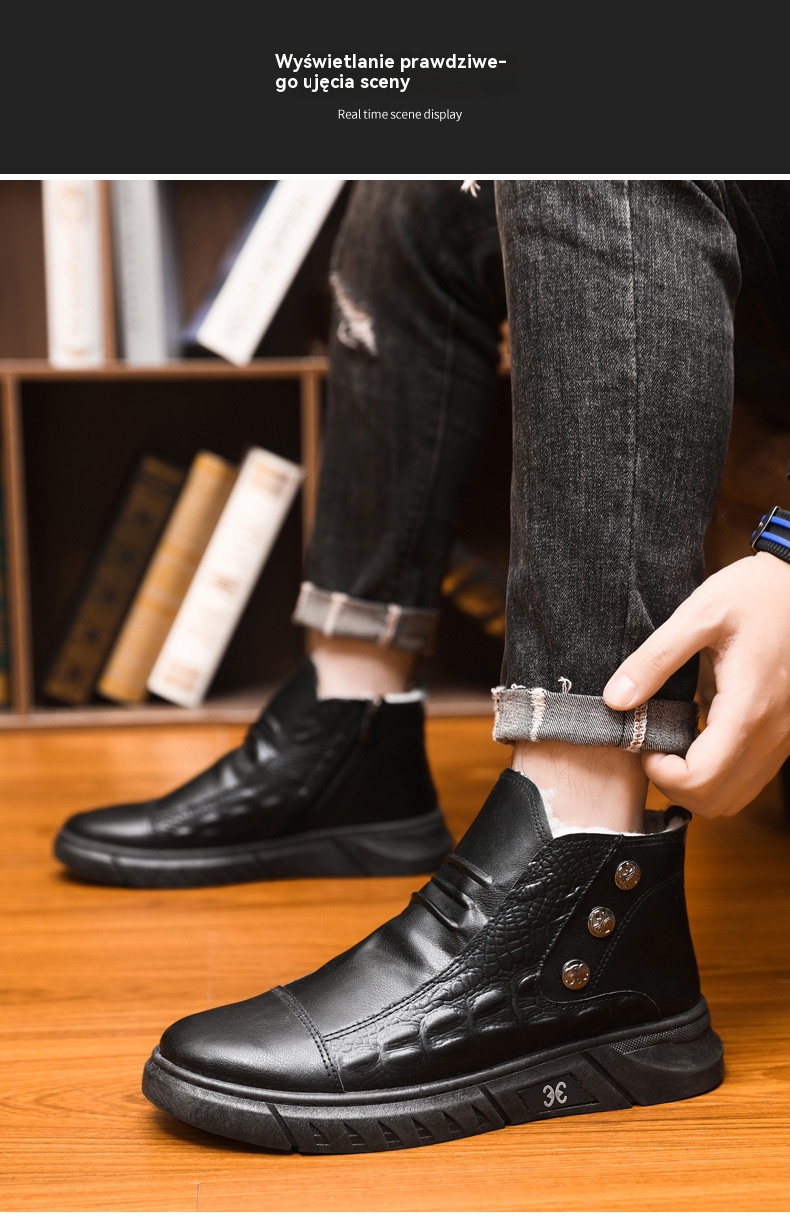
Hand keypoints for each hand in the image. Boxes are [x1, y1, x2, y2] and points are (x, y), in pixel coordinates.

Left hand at [603, 552, 789, 816]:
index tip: (643, 743)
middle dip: (674, 785)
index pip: (701, 779)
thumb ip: (654, 659)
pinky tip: (696, 740)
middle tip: (652, 747)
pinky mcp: (784, 736)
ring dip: (696, 786)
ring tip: (671, 745)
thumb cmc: (752, 593)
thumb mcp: (698, 613)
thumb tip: (615, 700)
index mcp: (748, 707)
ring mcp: (783, 739)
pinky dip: (717, 776)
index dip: (661, 774)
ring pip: (735, 798)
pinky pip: (749, 779)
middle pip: (717, 801)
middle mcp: (772, 734)